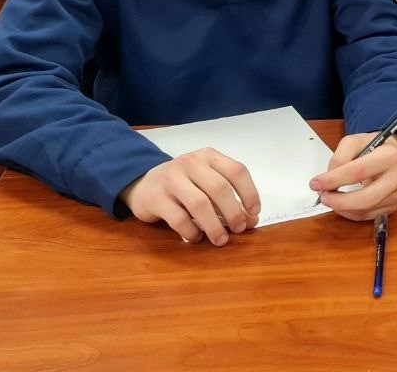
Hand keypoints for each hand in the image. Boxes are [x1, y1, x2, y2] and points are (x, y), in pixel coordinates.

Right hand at [119, 147, 260, 245]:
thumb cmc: (183, 184)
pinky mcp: (155, 198)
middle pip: (220, 188)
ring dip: (214, 225)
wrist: (143, 183)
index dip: (249, 192)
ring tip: (220, 239)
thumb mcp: (206, 183)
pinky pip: (178, 218)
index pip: (236, 171)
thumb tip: (251, 220)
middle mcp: (191, 163)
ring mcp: (171, 179)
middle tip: (238, 229)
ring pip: (199, 203)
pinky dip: (191, 231)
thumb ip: (228, 199)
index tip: (254, 212)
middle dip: (233, 212)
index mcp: (208, 156)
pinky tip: (195, 237)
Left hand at [310, 133, 396, 220]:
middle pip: (365, 198)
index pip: (358, 171)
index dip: (334, 179)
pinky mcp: (393, 206)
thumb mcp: (353, 141)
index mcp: (390, 156)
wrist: (392, 154)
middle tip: (323, 196)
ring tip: (331, 198)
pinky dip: (350, 212)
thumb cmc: (372, 147)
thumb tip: (329, 180)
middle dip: (338, 201)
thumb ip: (339, 157)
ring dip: (342, 208)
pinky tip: (343, 204)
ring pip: (365, 210)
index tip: (316, 183)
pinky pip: (367, 216)